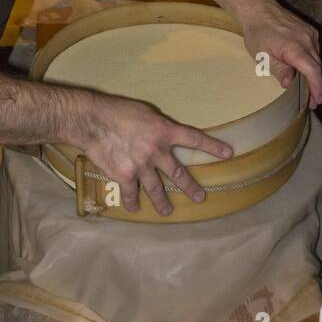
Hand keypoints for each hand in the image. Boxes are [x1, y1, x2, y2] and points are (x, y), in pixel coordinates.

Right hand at [77, 94, 232, 217]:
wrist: (93, 121)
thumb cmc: (117, 110)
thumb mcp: (144, 112)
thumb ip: (157, 126)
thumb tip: (162, 134)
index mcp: (164, 131)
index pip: (195, 139)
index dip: (213, 146)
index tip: (228, 153)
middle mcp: (157, 151)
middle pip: (178, 172)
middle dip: (190, 187)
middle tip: (200, 197)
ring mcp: (142, 166)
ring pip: (156, 188)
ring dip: (163, 202)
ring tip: (168, 211)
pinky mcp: (125, 176)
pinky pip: (132, 193)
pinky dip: (133, 202)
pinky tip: (135, 209)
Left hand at [238, 0, 321, 109]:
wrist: (259, 8)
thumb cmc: (257, 32)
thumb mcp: (262, 55)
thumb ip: (278, 69)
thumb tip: (289, 84)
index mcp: (295, 48)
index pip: (313, 71)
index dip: (317, 87)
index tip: (318, 100)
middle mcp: (307, 40)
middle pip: (318, 68)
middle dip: (317, 86)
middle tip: (313, 102)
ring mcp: (310, 34)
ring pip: (319, 59)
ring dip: (316, 75)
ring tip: (311, 90)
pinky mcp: (310, 31)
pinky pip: (316, 50)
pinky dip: (314, 62)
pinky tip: (308, 72)